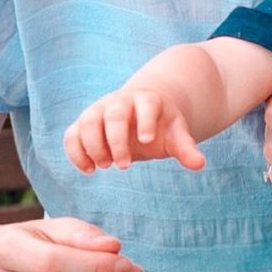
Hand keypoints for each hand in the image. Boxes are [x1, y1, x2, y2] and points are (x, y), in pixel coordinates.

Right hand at [64, 90, 204, 172]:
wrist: (141, 115)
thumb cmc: (162, 127)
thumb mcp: (176, 135)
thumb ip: (186, 148)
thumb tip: (200, 164)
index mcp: (147, 100)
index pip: (146, 105)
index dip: (146, 121)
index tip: (147, 141)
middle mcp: (120, 101)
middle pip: (113, 115)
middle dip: (116, 141)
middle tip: (124, 165)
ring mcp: (99, 110)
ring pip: (88, 122)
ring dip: (93, 146)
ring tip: (104, 167)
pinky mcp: (84, 123)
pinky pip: (72, 134)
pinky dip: (76, 152)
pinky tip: (89, 171)